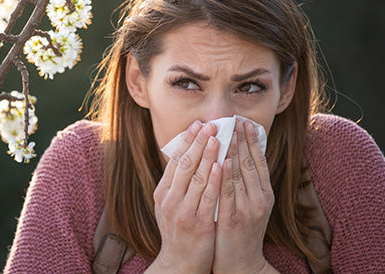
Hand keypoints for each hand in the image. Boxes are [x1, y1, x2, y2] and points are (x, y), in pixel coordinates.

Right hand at [147, 121, 220, 273]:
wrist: (179, 265)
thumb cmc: (179, 232)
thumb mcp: (170, 206)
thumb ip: (176, 184)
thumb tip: (186, 156)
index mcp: (163, 193)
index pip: (175, 161)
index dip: (186, 141)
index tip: (197, 125)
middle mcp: (170, 200)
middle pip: (184, 164)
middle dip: (198, 142)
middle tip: (210, 124)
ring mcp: (183, 212)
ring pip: (196, 177)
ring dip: (207, 154)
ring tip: (217, 137)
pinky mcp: (198, 224)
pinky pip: (207, 197)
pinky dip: (214, 179)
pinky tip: (220, 165)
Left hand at [212, 119, 274, 273]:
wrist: (242, 264)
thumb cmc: (241, 232)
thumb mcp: (249, 206)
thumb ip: (246, 185)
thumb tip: (238, 158)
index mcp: (264, 194)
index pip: (258, 161)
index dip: (252, 141)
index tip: (245, 122)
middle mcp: (260, 199)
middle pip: (251, 163)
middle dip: (243, 139)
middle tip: (236, 119)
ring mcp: (248, 209)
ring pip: (241, 174)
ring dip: (233, 151)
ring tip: (227, 131)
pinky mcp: (234, 219)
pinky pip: (229, 193)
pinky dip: (226, 176)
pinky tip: (222, 161)